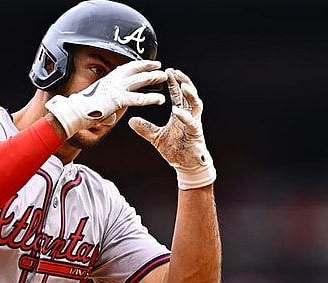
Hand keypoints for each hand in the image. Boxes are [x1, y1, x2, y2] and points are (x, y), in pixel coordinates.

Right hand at [45, 60, 166, 137]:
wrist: (74, 113)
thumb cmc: (82, 110)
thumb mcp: (97, 106)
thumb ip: (108, 110)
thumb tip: (111, 118)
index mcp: (108, 79)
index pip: (126, 68)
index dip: (139, 65)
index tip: (149, 63)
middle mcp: (113, 81)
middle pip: (135, 70)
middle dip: (149, 68)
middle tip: (160, 67)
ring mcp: (116, 89)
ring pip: (139, 81)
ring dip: (153, 78)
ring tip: (165, 77)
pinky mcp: (118, 100)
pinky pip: (138, 98)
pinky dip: (150, 98)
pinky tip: (160, 100)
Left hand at [128, 68, 215, 189]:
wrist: (186, 165)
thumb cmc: (175, 150)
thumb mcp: (156, 137)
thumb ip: (145, 128)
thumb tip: (131, 121)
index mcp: (180, 114)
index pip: (178, 95)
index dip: (173, 83)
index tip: (167, 71)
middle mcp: (189, 116)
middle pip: (188, 94)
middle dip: (182, 81)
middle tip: (174, 71)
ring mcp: (194, 124)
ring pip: (195, 104)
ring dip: (190, 93)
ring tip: (182, 84)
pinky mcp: (196, 134)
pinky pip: (192, 123)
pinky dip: (185, 116)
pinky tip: (177, 110)